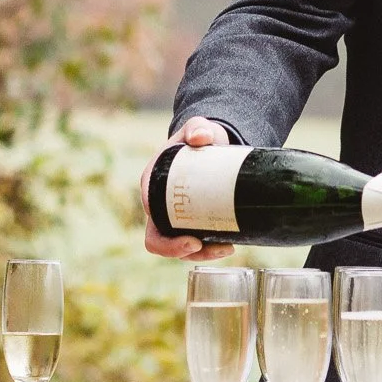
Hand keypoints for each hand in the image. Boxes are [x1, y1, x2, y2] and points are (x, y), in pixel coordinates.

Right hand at [142, 116, 237, 260]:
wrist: (211, 140)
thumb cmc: (199, 135)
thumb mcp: (198, 128)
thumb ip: (198, 127)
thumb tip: (201, 137)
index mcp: (152, 186)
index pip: (153, 222)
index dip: (167, 241)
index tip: (194, 241)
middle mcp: (159, 206)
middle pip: (164, 242)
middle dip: (186, 252)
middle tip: (216, 247)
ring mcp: (174, 215)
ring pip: (181, 247)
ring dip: (202, 255)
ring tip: (227, 248)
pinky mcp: (190, 219)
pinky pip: (194, 242)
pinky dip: (209, 249)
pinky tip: (229, 245)